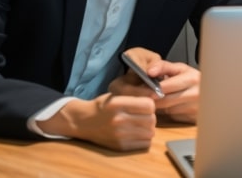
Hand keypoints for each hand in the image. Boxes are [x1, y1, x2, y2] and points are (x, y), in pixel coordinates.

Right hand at [38, 93, 156, 150]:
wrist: (84, 122)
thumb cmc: (103, 106)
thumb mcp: (116, 95)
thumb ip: (135, 96)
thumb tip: (157, 97)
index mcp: (118, 104)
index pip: (149, 105)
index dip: (150, 104)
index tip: (145, 105)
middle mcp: (119, 120)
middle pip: (151, 119)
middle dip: (150, 116)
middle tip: (143, 115)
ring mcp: (119, 135)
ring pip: (150, 132)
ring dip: (148, 128)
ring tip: (140, 124)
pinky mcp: (120, 147)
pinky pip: (144, 143)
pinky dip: (144, 138)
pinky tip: (136, 133)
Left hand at [109, 47, 200, 123]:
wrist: (214, 92)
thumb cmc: (194, 79)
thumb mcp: (181, 68)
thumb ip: (163, 66)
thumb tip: (149, 71)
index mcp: (191, 79)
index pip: (164, 87)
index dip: (152, 88)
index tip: (145, 88)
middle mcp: (196, 94)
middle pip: (164, 101)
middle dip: (155, 99)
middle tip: (148, 96)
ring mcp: (196, 107)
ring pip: (168, 110)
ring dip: (162, 106)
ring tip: (162, 99)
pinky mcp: (194, 118)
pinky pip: (175, 117)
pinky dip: (171, 112)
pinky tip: (172, 106)